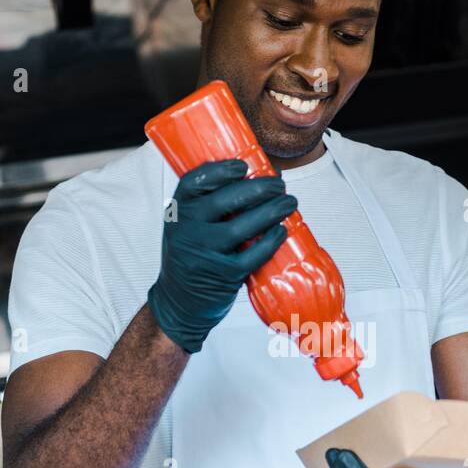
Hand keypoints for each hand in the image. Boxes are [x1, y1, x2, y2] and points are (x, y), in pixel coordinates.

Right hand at [148, 159, 296, 352]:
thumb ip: (212, 204)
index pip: (195, 182)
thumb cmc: (192, 255)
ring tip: (289, 202)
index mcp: (178, 212)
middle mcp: (187, 230)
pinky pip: (252, 255)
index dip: (220, 170)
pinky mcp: (223, 275)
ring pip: (242, 227)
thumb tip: (262, 176)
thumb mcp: (189, 225)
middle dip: (257, 188)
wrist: (180, 302)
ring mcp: (204, 253)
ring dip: (271, 211)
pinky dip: (270, 241)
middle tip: (279, 185)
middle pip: (224, 200)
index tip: (243, 165)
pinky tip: (281, 231)